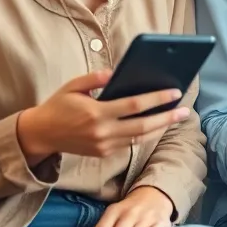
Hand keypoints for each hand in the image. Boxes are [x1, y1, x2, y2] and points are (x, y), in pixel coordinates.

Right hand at [16, 71, 190, 164]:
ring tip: (176, 117)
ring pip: (140, 138)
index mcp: (96, 113)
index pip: (135, 106)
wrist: (40, 135)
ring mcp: (104, 145)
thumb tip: (116, 73)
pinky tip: (157, 125)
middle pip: (144, 126)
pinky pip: (130, 144)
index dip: (157, 99)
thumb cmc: (58, 106)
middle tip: (185, 110)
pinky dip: (146, 135)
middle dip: (167, 118)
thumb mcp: (73, 86)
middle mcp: (103, 132)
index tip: (175, 92)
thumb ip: (94, 78)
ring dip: (160, 128)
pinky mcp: (104, 153)